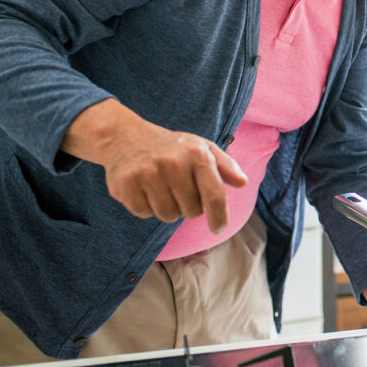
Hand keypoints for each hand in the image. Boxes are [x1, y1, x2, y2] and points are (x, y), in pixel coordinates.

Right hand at [62, 99, 247, 232]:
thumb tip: (243, 183)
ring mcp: (148, 173)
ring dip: (167, 208)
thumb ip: (226, 166)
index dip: (220, 217)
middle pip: (191, 211)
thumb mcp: (201, 148)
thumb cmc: (171, 147)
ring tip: (160, 187)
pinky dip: (145, 206)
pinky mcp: (126, 184)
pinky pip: (144, 213)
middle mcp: (174, 163)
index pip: (215, 196)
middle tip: (178, 188)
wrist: (123, 136)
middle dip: (188, 206)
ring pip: (168, 215)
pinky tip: (143, 188)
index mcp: (197, 154)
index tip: (218, 229)